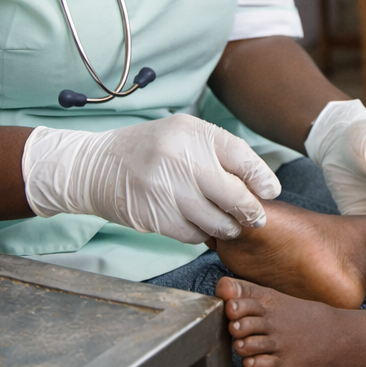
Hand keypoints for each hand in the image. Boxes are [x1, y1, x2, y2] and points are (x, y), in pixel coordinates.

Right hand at [22, 115, 281, 242]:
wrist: (95, 166)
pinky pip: (192, 233)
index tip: (270, 191)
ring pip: (215, 220)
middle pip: (233, 194)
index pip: (240, 156)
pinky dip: (200, 234)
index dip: (261, 177)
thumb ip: (216, 152)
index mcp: (192, 132)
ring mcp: (165, 188)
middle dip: (250, 211)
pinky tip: (197, 225)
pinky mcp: (153, 216)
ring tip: (228, 225)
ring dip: (227, 227)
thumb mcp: (182, 135)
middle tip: (256, 218)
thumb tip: (257, 182)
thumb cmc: (148, 150)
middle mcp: (180, 158)